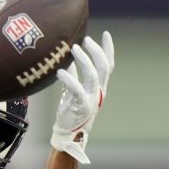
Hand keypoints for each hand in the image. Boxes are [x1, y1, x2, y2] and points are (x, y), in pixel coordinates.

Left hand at [51, 31, 113, 163]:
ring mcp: (90, 98)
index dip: (108, 50)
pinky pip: (76, 88)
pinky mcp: (80, 105)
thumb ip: (74, 75)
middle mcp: (98, 91)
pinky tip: (59, 71)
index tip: (106, 34)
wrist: (68, 134)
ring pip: (92, 75)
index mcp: (99, 87)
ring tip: (74, 48)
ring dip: (84, 60)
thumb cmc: (70, 111)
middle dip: (96, 51)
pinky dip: (68, 78)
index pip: (108, 65)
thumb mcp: (74, 90)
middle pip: (103, 67)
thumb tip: (68, 60)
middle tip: (86, 40)